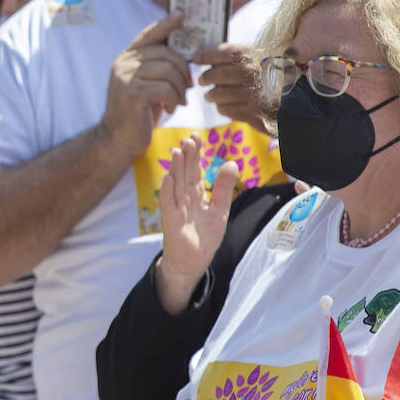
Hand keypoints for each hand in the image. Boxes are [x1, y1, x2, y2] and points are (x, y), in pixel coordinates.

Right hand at [98, 16, 192, 162]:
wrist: (117, 139)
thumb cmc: (137, 112)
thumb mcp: (146, 84)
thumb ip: (157, 66)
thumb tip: (184, 52)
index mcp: (127, 58)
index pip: (149, 34)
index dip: (166, 24)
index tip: (181, 15)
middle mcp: (123, 63)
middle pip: (166, 53)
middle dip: (184, 70)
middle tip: (189, 86)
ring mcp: (126, 77)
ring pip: (169, 71)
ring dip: (180, 88)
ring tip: (179, 100)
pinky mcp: (132, 93)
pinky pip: (166, 88)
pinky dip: (175, 99)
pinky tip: (172, 108)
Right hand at [155, 137, 237, 313]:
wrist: (192, 262)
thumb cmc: (204, 236)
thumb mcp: (220, 209)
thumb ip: (224, 187)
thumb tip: (232, 162)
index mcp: (196, 194)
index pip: (195, 170)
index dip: (196, 154)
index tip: (196, 137)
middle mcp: (184, 199)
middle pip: (185, 174)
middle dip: (186, 157)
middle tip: (187, 139)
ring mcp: (177, 210)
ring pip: (176, 186)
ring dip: (175, 169)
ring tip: (177, 151)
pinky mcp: (171, 223)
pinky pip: (168, 206)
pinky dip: (167, 192)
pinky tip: (167, 178)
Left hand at [194, 44, 267, 132]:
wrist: (292, 103)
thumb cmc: (267, 78)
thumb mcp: (256, 60)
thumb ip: (232, 57)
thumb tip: (200, 56)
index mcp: (258, 57)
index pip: (229, 52)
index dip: (208, 54)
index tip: (195, 58)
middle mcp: (258, 75)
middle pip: (224, 73)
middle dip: (208, 76)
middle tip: (202, 80)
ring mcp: (257, 95)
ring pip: (223, 94)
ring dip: (213, 94)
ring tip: (210, 95)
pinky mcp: (255, 114)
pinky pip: (228, 110)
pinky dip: (222, 107)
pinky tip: (225, 104)